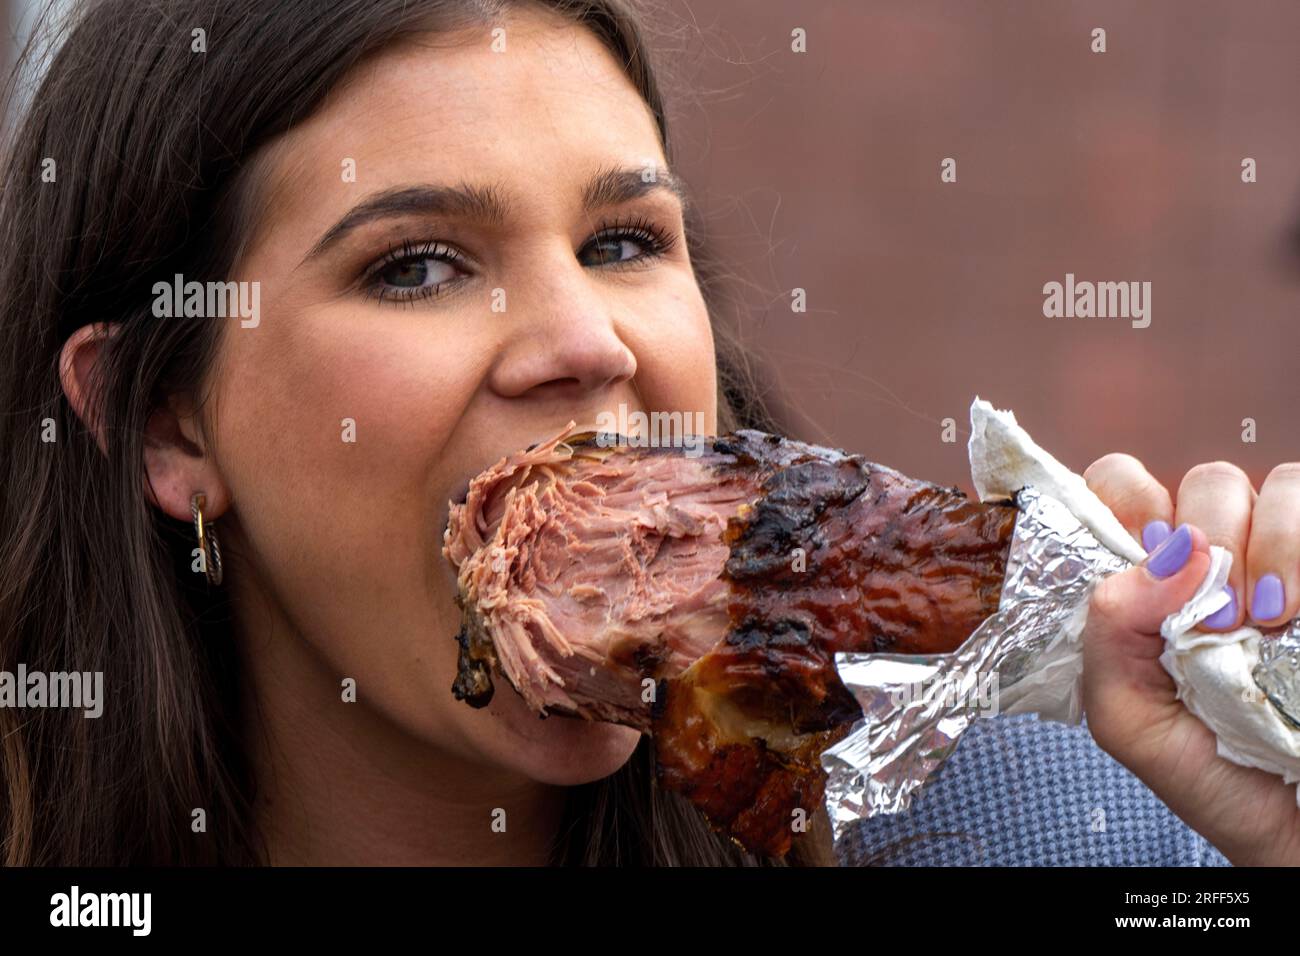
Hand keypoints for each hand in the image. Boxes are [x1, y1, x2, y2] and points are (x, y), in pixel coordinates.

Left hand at [1080, 455, 1299, 864]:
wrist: (1294, 827)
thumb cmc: (1207, 772)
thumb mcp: (1126, 716)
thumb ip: (1110, 630)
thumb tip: (1165, 554)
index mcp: (1149, 580)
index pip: (1123, 486)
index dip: (1130, 498)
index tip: (1143, 545)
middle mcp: (1217, 559)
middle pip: (1208, 481)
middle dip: (1210, 539)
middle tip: (1217, 617)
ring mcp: (1284, 561)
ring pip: (1281, 486)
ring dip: (1274, 548)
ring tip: (1268, 623)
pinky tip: (1295, 616)